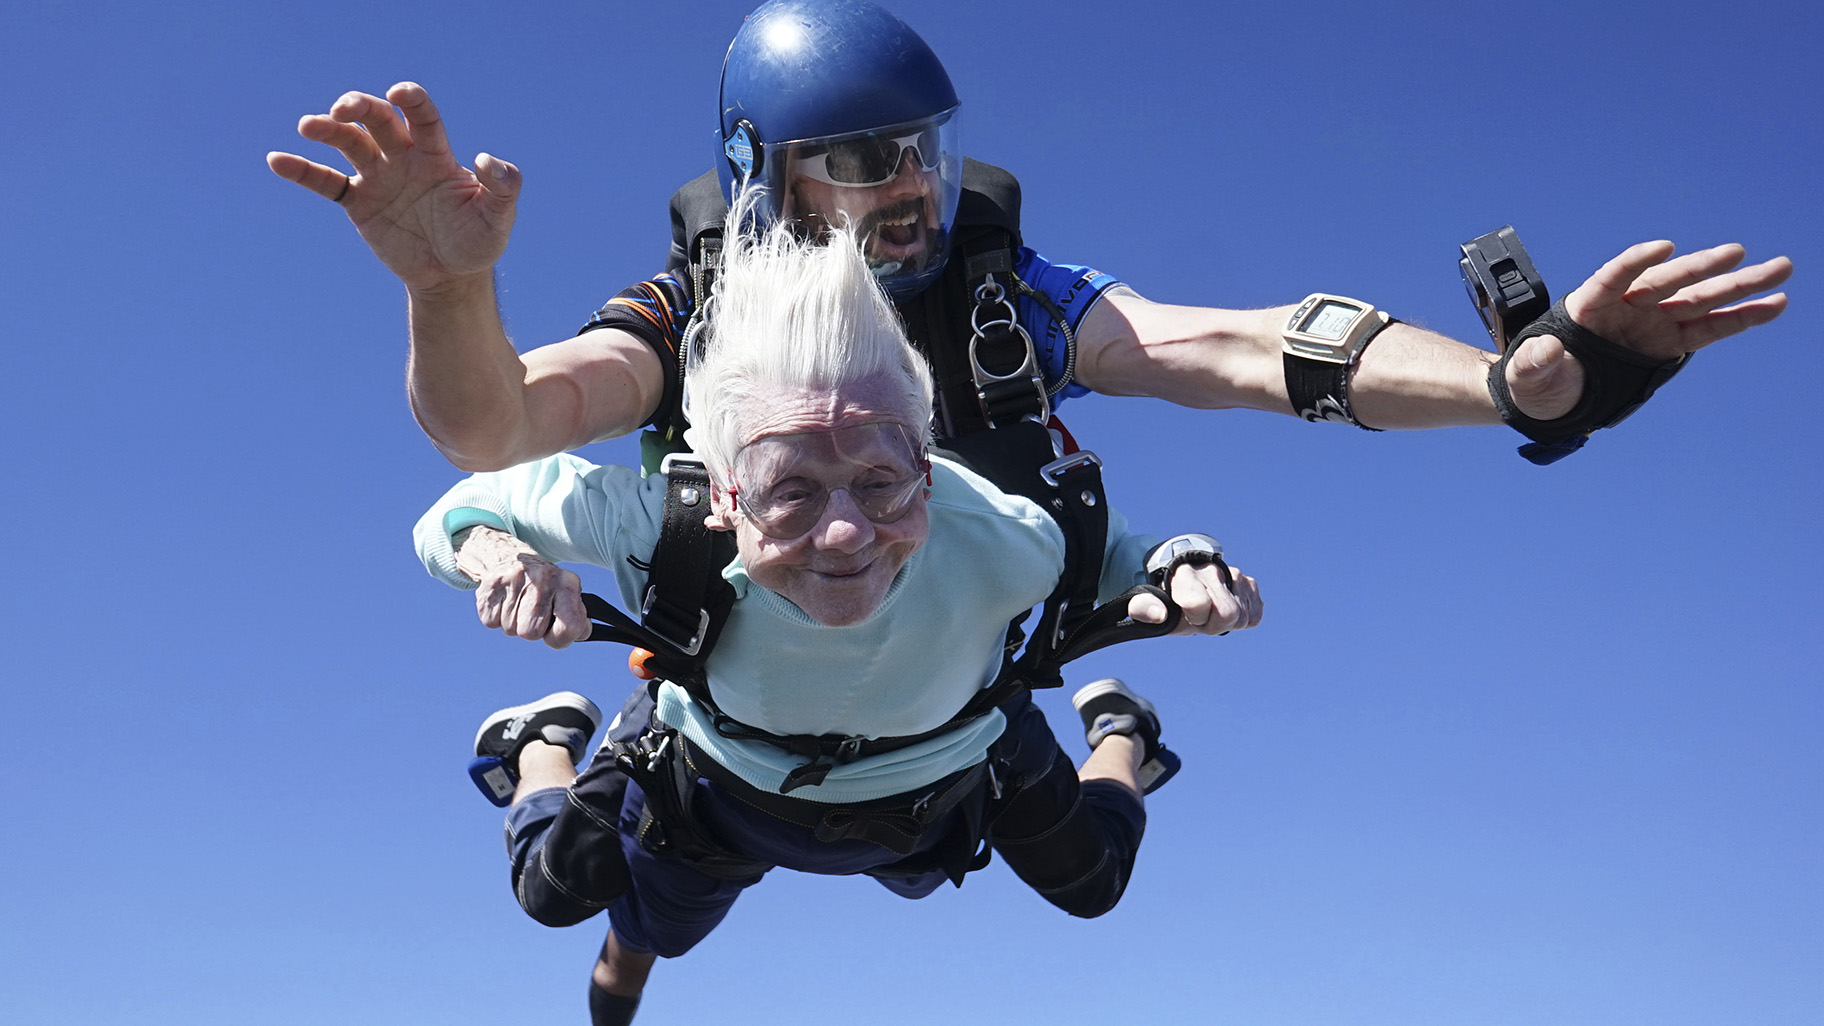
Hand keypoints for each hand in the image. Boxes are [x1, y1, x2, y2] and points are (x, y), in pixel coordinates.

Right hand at [265, 82, 520, 292]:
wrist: (452, 276)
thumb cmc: (478, 241)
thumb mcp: (498, 217)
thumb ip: (503, 187)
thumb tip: (487, 160)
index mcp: (435, 155)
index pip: (422, 118)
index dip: (411, 100)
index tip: (399, 92)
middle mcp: (402, 157)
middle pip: (377, 120)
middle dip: (360, 107)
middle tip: (343, 109)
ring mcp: (377, 177)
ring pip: (348, 143)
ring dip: (328, 130)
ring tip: (309, 126)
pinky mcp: (358, 203)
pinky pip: (326, 182)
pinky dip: (301, 171)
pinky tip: (277, 160)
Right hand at [454, 527, 591, 648]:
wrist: (511, 558)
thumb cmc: (545, 588)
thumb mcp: (567, 597)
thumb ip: (577, 621)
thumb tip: (580, 632)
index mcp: (568, 583)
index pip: (569, 626)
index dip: (560, 638)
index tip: (554, 632)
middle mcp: (543, 578)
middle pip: (531, 633)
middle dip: (531, 630)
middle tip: (533, 614)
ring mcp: (515, 579)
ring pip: (510, 629)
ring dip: (513, 623)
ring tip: (518, 604)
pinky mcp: (492, 584)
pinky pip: (490, 622)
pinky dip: (496, 618)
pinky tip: (504, 601)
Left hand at [1127, 562, 1262, 635]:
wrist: (1184, 578)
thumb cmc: (1166, 595)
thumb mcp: (1147, 603)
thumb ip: (1144, 609)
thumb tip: (1160, 615)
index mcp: (1185, 572)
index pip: (1200, 603)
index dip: (1195, 617)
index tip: (1187, 613)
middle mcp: (1213, 569)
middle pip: (1229, 614)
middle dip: (1214, 624)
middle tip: (1200, 617)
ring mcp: (1235, 574)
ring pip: (1243, 617)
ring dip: (1227, 622)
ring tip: (1211, 611)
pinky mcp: (1250, 583)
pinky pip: (1255, 615)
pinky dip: (1242, 618)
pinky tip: (1225, 608)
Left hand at [1505, 242, 1791, 419]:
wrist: (1551, 393)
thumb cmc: (1536, 378)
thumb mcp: (1528, 373)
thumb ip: (1536, 361)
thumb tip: (1546, 351)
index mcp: (1588, 305)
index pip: (1613, 277)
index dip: (1635, 262)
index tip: (1662, 247)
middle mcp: (1627, 307)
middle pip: (1668, 282)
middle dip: (1702, 267)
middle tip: (1738, 252)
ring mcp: (1652, 322)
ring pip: (1700, 299)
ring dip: (1739, 285)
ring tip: (1780, 269)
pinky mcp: (1670, 342)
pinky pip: (1709, 329)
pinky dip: (1740, 318)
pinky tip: (1774, 305)